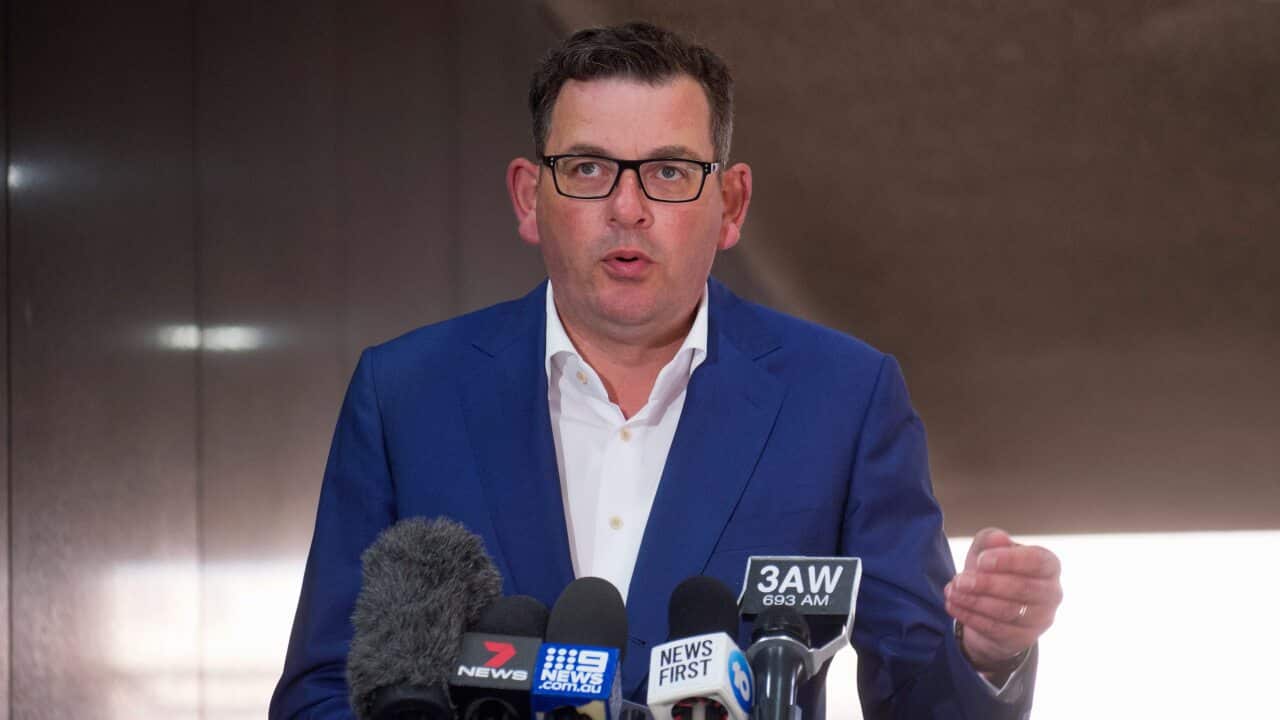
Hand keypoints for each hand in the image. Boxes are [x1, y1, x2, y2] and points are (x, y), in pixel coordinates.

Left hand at [944, 527, 1061, 672]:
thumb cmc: (995, 572)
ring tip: (952, 592)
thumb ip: (991, 540)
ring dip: (975, 601)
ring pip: (1007, 611)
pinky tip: (953, 606)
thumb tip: (999, 538)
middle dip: (987, 584)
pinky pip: (996, 629)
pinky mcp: (1024, 639)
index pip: (1037, 561)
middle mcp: (1052, 593)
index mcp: (1049, 565)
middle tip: (960, 580)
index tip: (981, 560)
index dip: (1009, 560)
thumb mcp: (988, 551)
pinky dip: (971, 617)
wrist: (992, 610)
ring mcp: (1041, 619)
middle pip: (1022, 588)